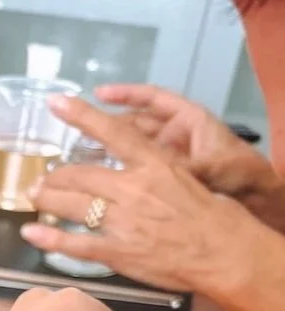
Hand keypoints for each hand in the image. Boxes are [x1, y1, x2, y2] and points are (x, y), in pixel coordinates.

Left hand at [19, 96, 270, 295]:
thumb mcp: (186, 177)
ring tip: (34, 196)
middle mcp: (132, 188)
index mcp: (153, 164)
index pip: (112, 132)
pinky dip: (49, 238)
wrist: (222, 252)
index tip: (56, 103)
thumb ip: (154, 171)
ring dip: (48, 199)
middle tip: (41, 179)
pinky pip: (75, 244)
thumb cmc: (212, 214)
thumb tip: (131, 169)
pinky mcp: (117, 252)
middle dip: (56, 176)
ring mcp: (122, 221)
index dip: (81, 116)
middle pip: (81, 175)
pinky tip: (30, 233)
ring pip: (73, 205)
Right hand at [97, 83, 284, 234]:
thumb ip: (183, 169)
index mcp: (188, 121)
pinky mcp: (163, 180)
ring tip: (79, 157)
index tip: (98, 94)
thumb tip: (157, 174)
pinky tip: (98, 183)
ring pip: (132, 149)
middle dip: (108, 126)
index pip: (152, 100)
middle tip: (76, 130)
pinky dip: (118, 175)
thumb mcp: (213, 168)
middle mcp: (175, 137)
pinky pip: (135, 173)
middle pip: (135, 126)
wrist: (253, 198)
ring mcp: (168, 159)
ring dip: (108, 151)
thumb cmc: (238, 174)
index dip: (125, 94)